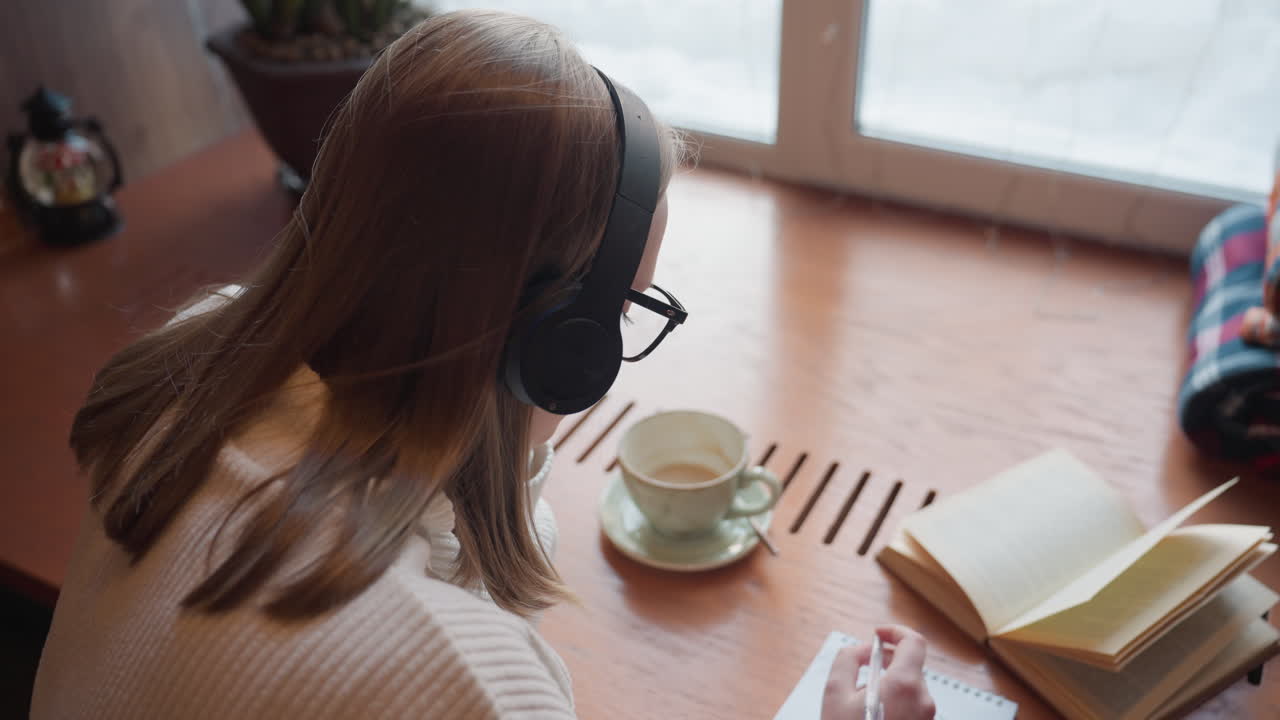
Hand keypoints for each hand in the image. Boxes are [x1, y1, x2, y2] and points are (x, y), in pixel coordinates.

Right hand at [821, 625, 935, 719]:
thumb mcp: (834, 694)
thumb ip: (847, 659)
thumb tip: (861, 650)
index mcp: (905, 684)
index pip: (913, 641)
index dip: (894, 631)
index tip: (878, 634)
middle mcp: (923, 700)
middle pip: (910, 666)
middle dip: (886, 662)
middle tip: (860, 671)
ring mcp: (927, 718)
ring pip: (910, 688)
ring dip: (888, 686)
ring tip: (861, 704)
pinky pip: (911, 707)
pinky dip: (894, 703)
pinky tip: (872, 716)